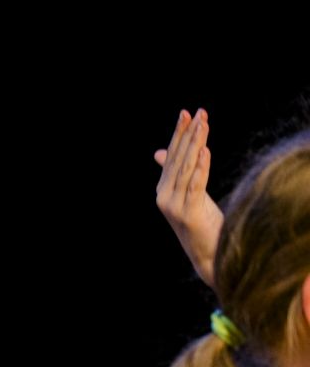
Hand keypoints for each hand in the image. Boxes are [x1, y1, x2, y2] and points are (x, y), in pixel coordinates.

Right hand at [154, 108, 222, 285]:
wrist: (207, 254)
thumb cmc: (201, 223)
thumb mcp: (188, 195)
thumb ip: (175, 173)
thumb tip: (160, 153)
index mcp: (162, 190)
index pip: (171, 156)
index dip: (178, 134)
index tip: (187, 113)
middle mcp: (163, 196)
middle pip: (178, 159)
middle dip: (189, 134)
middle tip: (199, 112)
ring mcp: (174, 206)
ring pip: (186, 169)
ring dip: (196, 145)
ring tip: (204, 125)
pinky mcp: (188, 213)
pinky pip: (195, 185)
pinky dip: (201, 167)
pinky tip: (205, 151)